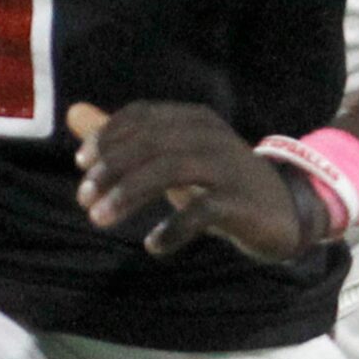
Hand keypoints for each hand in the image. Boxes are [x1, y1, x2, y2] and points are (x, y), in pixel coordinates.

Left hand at [68, 101, 306, 260]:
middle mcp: (209, 135)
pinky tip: (153, 245)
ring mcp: (227, 166)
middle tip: (84, 200)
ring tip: (100, 219)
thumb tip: (73, 113)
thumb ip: (124, 139)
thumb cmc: (216, 182)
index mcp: (192, 118)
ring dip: (129, 194)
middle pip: (151, 142)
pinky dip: (173, 228)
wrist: (284, 210)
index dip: (108, 137)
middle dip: (112, 169)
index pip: (142, 115)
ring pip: (170, 169)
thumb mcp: (170, 157)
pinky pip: (202, 211)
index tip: (81, 166)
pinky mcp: (240, 201)